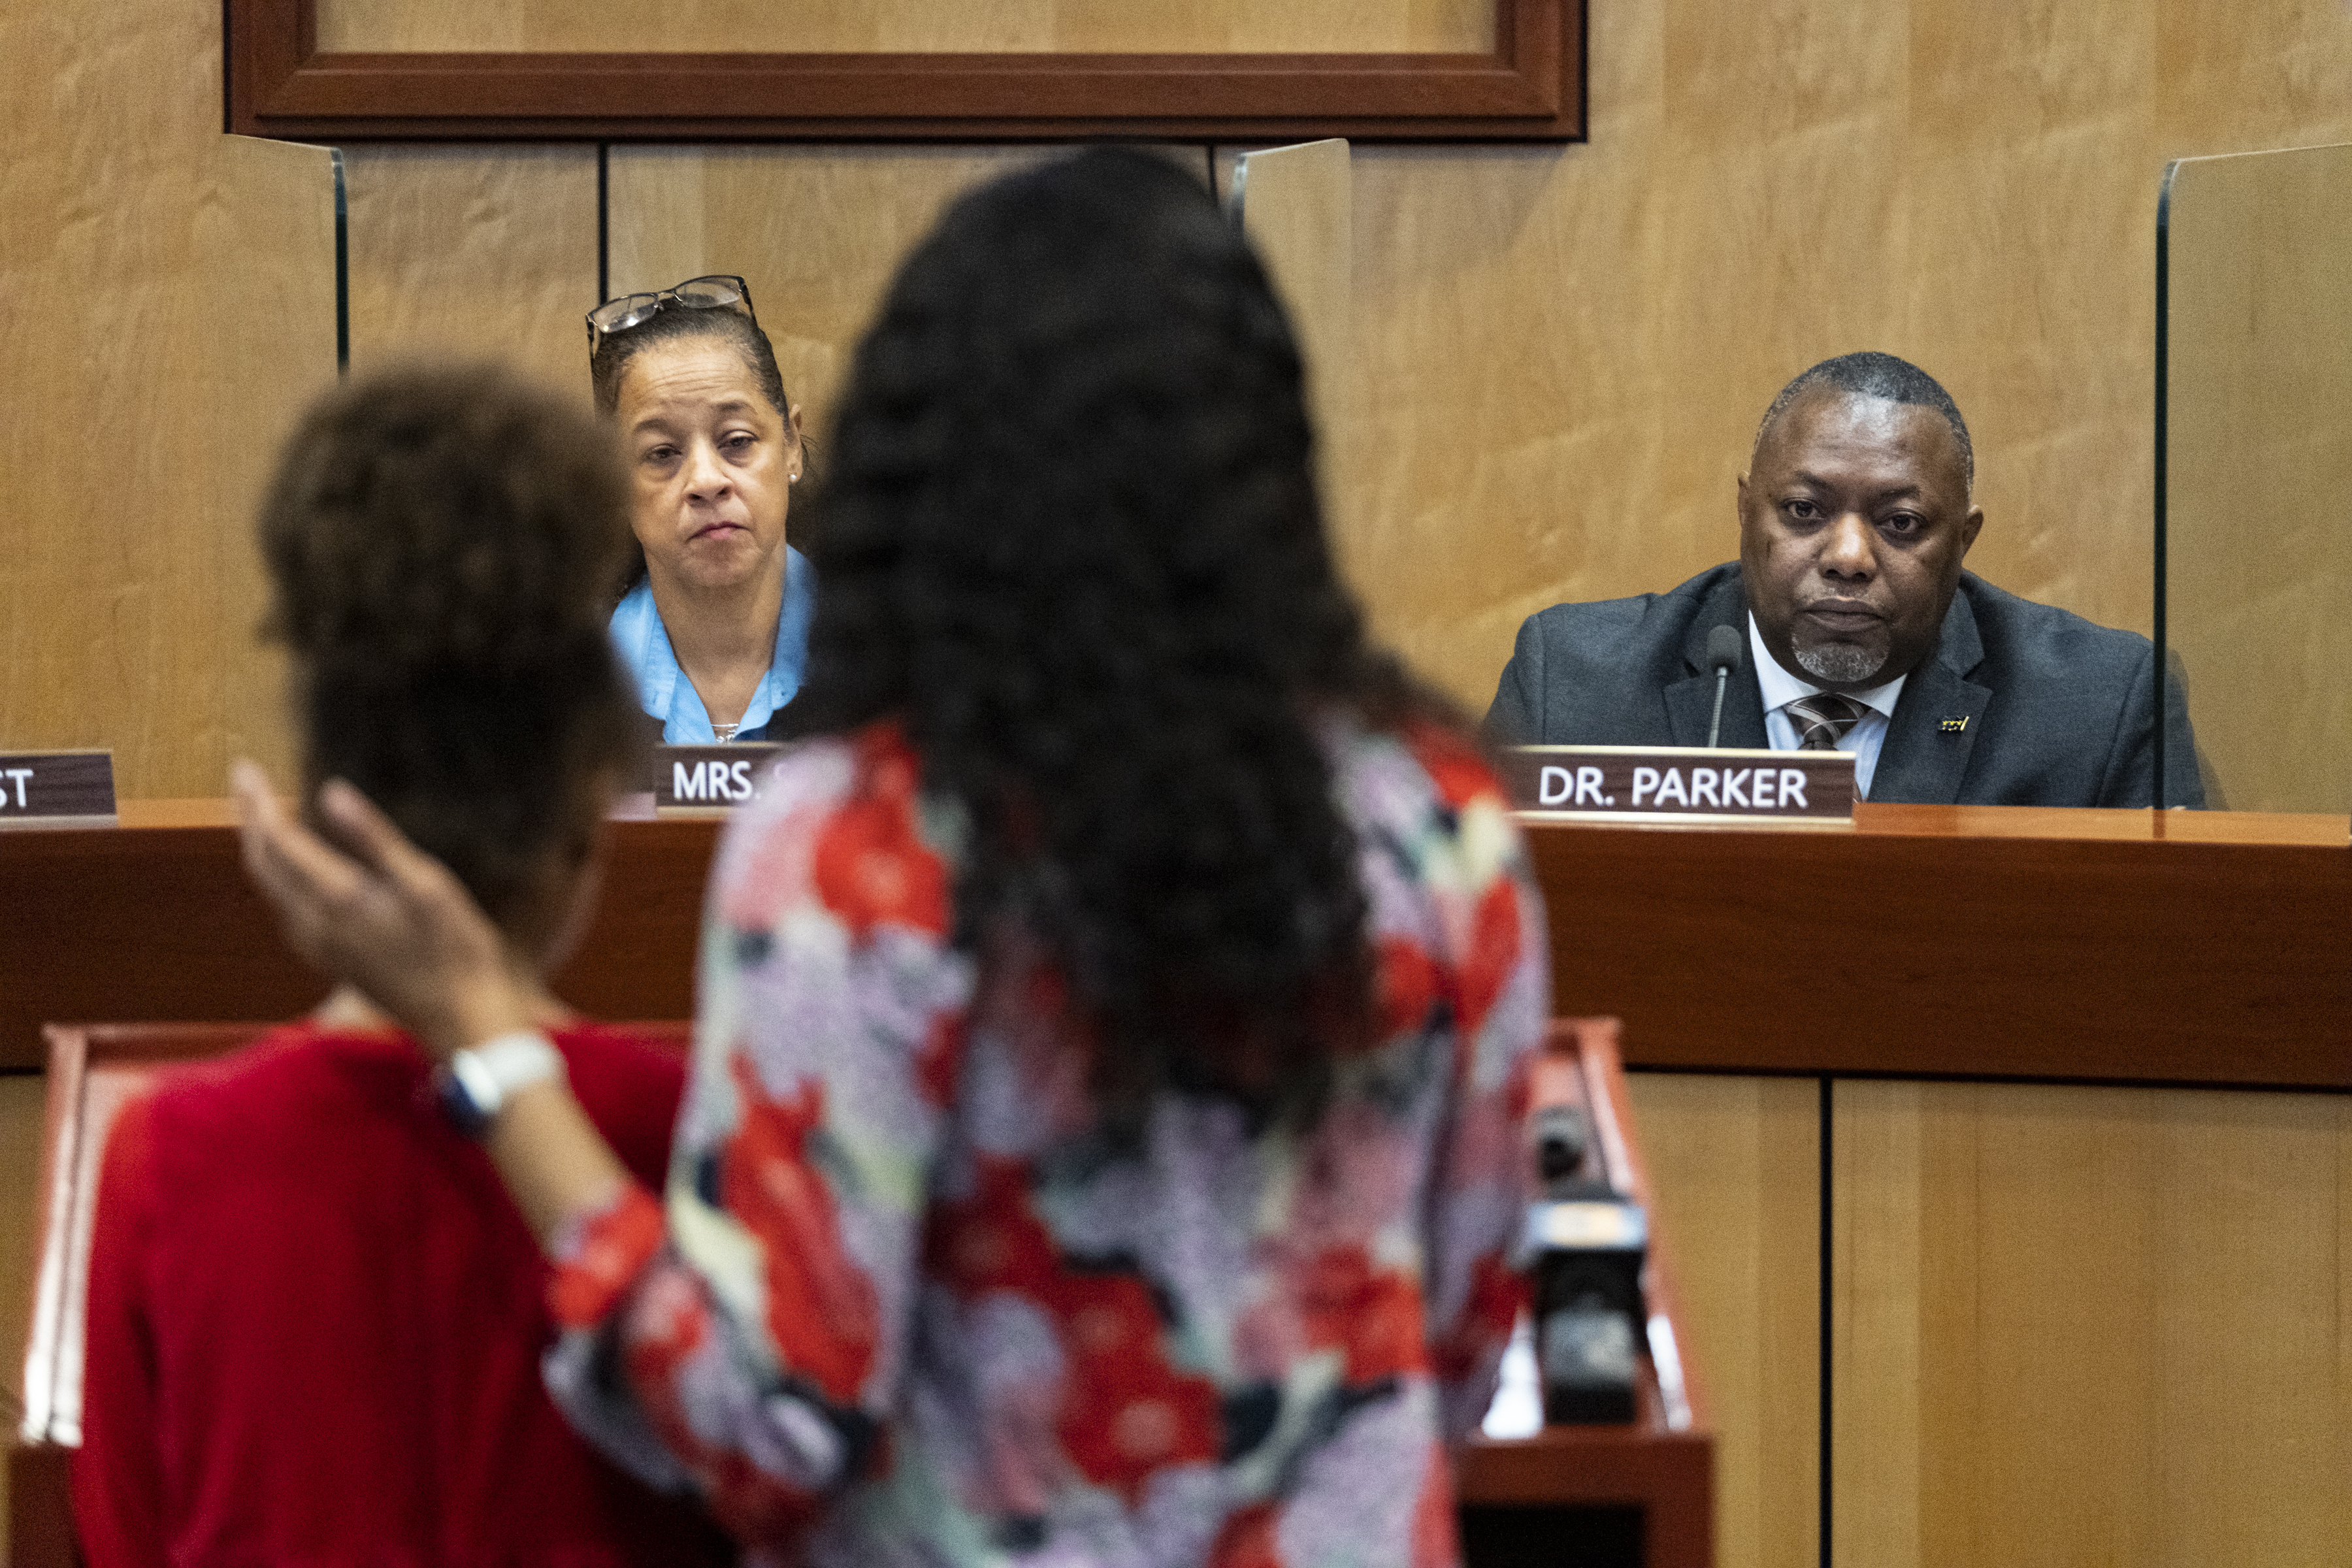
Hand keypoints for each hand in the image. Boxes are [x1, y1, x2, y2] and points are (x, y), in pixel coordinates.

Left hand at [231, 761, 532, 1059]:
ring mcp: (319, 946)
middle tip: (244, 780)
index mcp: (337, 900)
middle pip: (262, 864)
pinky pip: (288, 907)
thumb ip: (374, 838)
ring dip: (262, 847)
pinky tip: (294, 865)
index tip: (245, 768)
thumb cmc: (455, 948)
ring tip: (262, 813)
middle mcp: (314, 925)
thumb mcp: (425, 883)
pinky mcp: (330, 957)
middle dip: (249, 820)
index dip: (258, 803)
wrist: (461, 1016)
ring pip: (271, 888)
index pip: (278, 841)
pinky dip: (279, 874)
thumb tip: (330, 791)